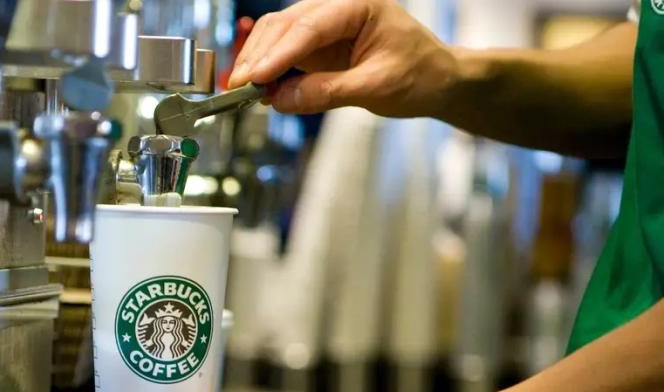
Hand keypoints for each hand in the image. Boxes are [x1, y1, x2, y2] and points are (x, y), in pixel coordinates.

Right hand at [228, 0, 457, 117]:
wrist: (435, 81)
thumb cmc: (419, 75)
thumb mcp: (375, 88)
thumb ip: (326, 92)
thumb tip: (282, 99)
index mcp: (358, 5)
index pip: (309, 27)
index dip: (278, 54)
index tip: (255, 77)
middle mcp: (337, 9)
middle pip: (284, 24)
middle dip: (259, 55)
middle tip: (239, 87)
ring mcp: (325, 27)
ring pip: (277, 35)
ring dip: (257, 61)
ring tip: (243, 90)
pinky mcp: (318, 47)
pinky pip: (284, 53)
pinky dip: (268, 70)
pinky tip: (258, 88)